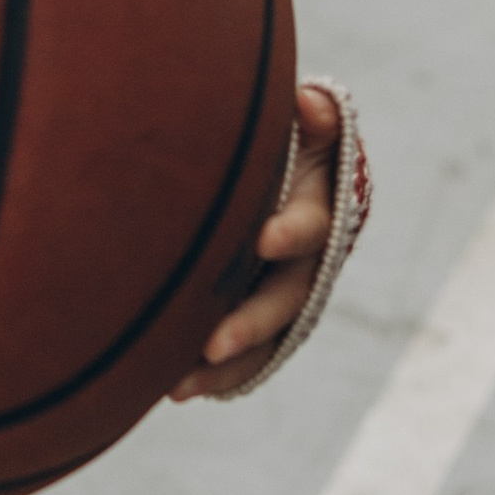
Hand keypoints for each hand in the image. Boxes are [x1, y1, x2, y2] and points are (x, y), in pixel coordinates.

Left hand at [168, 84, 341, 401]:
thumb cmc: (286, 138)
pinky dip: (214, 374)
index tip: (264, 239)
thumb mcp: (304, 124)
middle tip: (212, 342)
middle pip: (286, 299)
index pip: (312, 224)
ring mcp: (282, 292)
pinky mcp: (259, 314)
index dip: (292, 231)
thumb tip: (310, 105)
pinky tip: (175, 389)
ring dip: (226, 363)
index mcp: (319, 210)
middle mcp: (306, 262)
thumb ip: (313, 118)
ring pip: (263, 338)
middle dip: (251, 321)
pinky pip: (244, 353)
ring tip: (179, 386)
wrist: (281, 168)